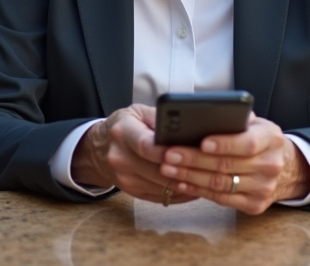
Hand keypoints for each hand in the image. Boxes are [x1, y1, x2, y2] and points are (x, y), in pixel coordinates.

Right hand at [71, 104, 198, 204]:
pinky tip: (195, 187)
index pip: (146, 145)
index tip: (188, 152)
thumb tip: (186, 126)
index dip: (168, 152)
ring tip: (207, 177)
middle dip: (185, 170)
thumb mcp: (138, 112)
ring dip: (187, 184)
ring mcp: (125, 178)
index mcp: (123, 132)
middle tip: (210, 167)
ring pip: (162, 187)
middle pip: (157, 170)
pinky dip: (180, 193)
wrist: (99, 148)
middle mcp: (120, 157)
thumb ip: (159, 118)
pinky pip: (160, 197)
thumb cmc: (124, 126)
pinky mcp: (132, 191)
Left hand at [156, 114, 309, 214]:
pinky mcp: (254, 205)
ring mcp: (263, 188)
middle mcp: (271, 165)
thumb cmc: (260, 140)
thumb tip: (202, 115)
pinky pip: (221, 198)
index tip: (201, 142)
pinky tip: (181, 182)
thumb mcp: (256, 123)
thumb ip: (236, 118)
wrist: (285, 169)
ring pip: (220, 183)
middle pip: (227, 165)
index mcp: (272, 138)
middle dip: (194, 159)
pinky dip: (198, 190)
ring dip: (190, 176)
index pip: (248, 143)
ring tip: (167, 168)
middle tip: (169, 154)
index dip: (224, 144)